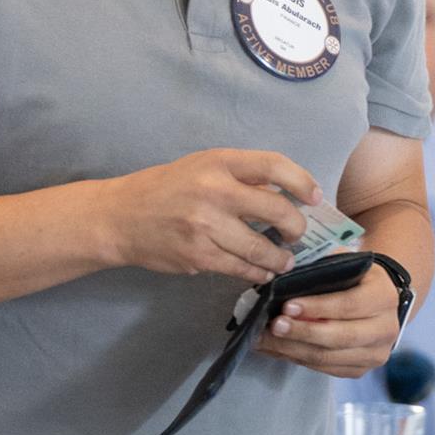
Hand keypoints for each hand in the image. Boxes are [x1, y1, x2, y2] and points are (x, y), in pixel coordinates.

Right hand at [105, 150, 320, 285]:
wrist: (120, 217)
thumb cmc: (166, 188)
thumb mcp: (202, 167)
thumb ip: (240, 178)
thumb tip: (285, 196)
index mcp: (218, 162)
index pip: (274, 166)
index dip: (302, 181)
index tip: (314, 197)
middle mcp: (214, 191)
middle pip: (277, 210)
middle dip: (296, 227)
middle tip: (297, 234)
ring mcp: (206, 226)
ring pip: (261, 248)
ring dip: (280, 258)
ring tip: (284, 260)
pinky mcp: (199, 256)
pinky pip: (240, 268)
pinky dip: (257, 272)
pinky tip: (261, 271)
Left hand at [256, 264, 401, 377]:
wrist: (378, 302)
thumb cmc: (356, 279)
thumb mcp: (347, 264)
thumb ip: (323, 271)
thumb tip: (286, 282)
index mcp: (383, 297)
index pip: (349, 305)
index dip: (317, 307)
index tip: (288, 306)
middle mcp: (386, 329)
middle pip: (339, 337)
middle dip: (302, 332)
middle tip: (274, 326)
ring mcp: (375, 354)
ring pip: (329, 357)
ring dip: (293, 349)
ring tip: (266, 339)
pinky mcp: (361, 369)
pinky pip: (325, 368)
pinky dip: (298, 359)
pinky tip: (278, 349)